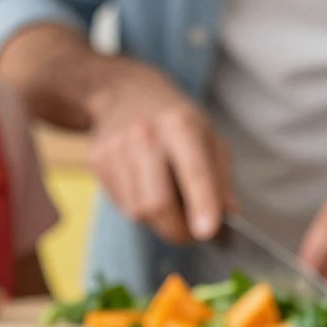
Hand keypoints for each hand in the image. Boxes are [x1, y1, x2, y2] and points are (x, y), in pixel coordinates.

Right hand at [87, 62, 232, 242]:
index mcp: (180, 124)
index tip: (207, 232)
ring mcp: (115, 147)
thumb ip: (221, 180)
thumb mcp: (209, 137)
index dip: (201, 204)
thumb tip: (229, 218)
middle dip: (178, 230)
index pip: (193, 171)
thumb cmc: (176, 120)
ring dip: (160, 221)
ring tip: (170, 202)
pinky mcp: (98, 161)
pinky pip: (122, 205)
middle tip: (192, 233)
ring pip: (138, 211)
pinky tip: (147, 188)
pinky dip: (140, 208)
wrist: (125, 93)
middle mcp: (144, 134)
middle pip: (157, 203)